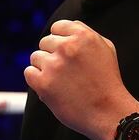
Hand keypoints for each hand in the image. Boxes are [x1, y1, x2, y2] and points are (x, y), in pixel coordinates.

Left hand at [24, 19, 138, 139]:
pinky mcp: (44, 83)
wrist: (109, 113)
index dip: (60, 41)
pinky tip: (51, 88)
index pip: (57, 27)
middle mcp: (68, 47)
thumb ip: (85, 33)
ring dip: (44, 68)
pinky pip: (29, 73)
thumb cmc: (107, 81)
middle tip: (66, 72)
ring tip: (61, 81)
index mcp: (83, 36)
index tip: (66, 54)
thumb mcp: (105, 48)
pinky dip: (37, 81)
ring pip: (35, 57)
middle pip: (45, 42)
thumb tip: (66, 26)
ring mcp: (55, 65)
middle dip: (53, 55)